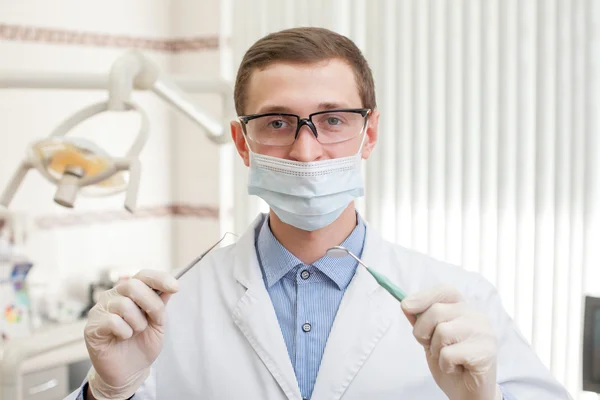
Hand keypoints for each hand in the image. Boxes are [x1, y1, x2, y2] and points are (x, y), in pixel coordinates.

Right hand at [84, 269, 178, 399]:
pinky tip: (123, 338)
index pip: (143, 275)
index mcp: (130, 292)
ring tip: (135, 332)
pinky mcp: (92, 327)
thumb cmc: (142, 344)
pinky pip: (114, 322)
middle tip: (155, 320)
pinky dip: (125, 332)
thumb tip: (171, 284)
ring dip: (138, 323)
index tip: (176, 286)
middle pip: (133, 286)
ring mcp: (100, 310)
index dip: (160, 278)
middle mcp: (113, 296)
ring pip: (124, 305)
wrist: (129, 371)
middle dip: (151, 303)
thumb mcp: (158, 323)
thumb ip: (161, 303)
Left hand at [401, 285, 501, 399]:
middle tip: (429, 346)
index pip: (445, 291)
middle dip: (422, 331)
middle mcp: (477, 316)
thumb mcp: (430, 339)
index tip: (405, 306)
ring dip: (436, 350)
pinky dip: (445, 365)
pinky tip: (456, 368)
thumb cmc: (450, 363)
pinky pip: (449, 354)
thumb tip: (406, 305)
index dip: (424, 296)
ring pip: (442, 332)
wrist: (468, 394)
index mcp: (464, 309)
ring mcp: (484, 333)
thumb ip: (421, 321)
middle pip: (437, 311)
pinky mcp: (486, 352)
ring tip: (447, 358)